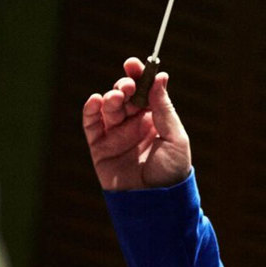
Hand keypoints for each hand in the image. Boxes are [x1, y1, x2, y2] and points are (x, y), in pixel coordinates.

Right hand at [82, 57, 191, 189]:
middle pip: (125, 95)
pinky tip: (96, 101)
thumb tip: (160, 78)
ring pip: (109, 107)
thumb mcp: (175, 138)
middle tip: (127, 85)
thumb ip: (164, 109)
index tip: (135, 64)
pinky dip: (91, 110)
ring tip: (116, 97)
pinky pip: (92, 124)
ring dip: (110, 97)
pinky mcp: (100, 147)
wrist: (156, 203)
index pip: (145, 90)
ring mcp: (116, 134)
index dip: (139, 75)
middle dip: (125, 85)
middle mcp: (135, 123)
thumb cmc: (172, 171)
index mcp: (155, 118)